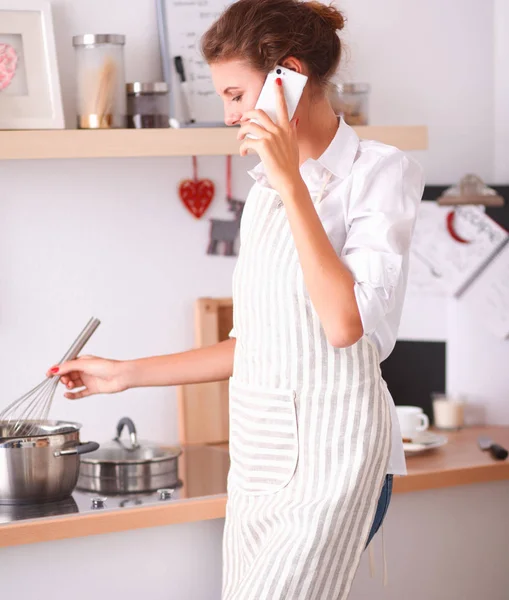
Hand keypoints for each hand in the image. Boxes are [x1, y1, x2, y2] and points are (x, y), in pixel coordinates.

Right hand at [46, 355, 128, 399]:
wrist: (121, 376)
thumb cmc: (108, 366)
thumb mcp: (85, 364)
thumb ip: (68, 367)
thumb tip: (55, 369)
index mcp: (83, 361)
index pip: (66, 365)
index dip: (57, 369)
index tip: (49, 374)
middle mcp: (85, 370)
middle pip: (68, 375)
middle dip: (63, 378)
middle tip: (63, 380)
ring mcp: (88, 380)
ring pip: (73, 384)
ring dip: (68, 386)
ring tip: (69, 385)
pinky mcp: (92, 389)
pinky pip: (79, 393)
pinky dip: (72, 395)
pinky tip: (67, 395)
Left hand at [238, 78, 302, 195]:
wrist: (289, 180)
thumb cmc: (290, 166)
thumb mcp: (293, 145)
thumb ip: (291, 131)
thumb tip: (294, 121)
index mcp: (287, 128)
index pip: (283, 106)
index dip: (279, 92)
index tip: (276, 81)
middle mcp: (279, 130)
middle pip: (259, 113)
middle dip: (248, 114)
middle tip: (243, 120)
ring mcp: (271, 137)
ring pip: (250, 126)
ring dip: (241, 132)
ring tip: (240, 139)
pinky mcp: (262, 146)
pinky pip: (247, 142)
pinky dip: (243, 147)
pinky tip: (243, 153)